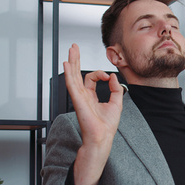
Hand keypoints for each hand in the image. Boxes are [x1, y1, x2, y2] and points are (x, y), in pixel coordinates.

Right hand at [63, 43, 123, 184]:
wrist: (102, 137)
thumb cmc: (107, 126)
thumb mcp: (116, 103)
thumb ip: (116, 89)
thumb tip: (114, 77)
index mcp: (90, 96)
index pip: (91, 78)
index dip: (100, 74)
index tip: (109, 77)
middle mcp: (83, 96)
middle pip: (77, 73)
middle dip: (76, 59)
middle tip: (74, 47)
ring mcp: (79, 97)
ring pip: (73, 76)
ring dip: (72, 62)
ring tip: (71, 50)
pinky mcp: (78, 100)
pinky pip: (72, 84)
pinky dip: (69, 73)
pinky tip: (67, 64)